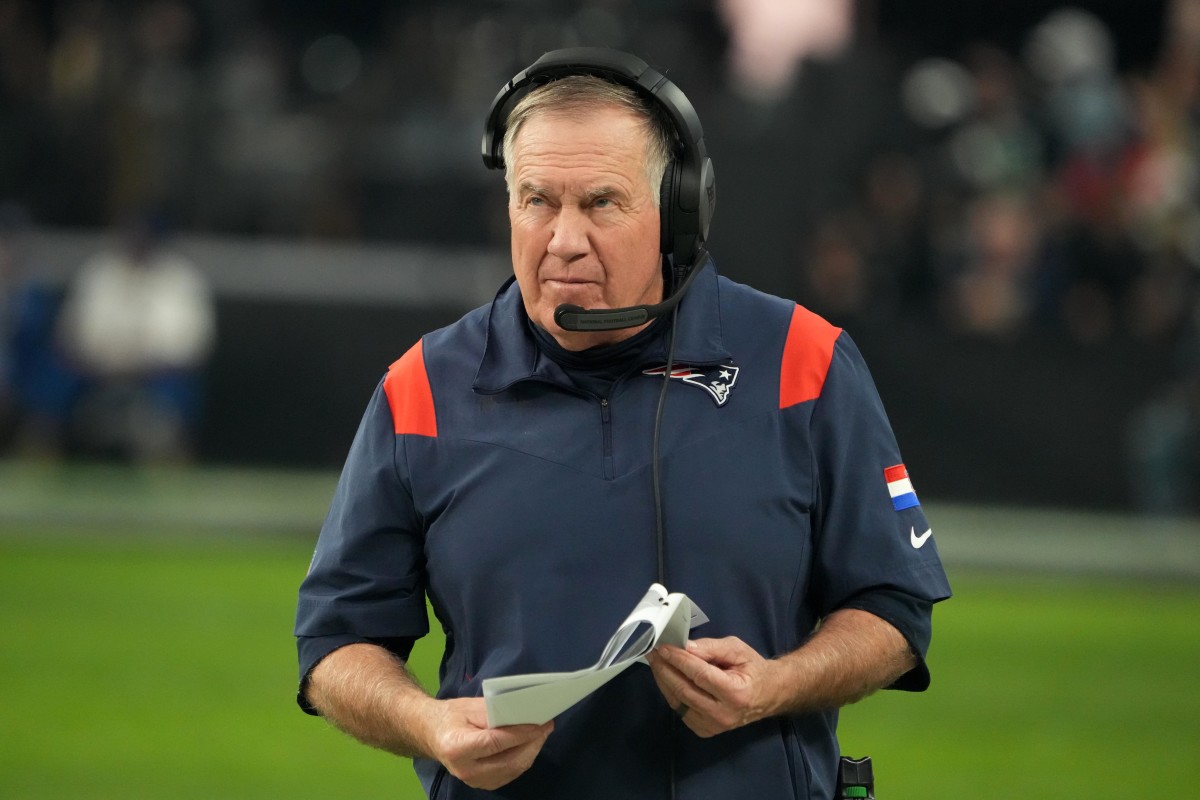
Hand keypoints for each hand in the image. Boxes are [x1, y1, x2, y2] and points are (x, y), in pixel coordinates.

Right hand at [423, 697, 552, 789]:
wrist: (433, 734)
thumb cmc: (451, 716)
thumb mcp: (471, 707)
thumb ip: (496, 712)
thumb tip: (524, 715)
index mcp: (457, 747)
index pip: (496, 742)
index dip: (521, 733)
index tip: (540, 723)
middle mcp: (465, 769)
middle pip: (509, 760)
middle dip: (532, 743)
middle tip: (547, 726)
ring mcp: (474, 781)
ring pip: (513, 769)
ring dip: (531, 751)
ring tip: (542, 733)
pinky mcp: (483, 784)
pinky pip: (510, 773)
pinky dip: (523, 759)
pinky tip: (530, 744)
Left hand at [646, 637, 779, 737]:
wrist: (768, 695)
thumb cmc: (753, 669)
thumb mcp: (737, 650)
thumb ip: (711, 648)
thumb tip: (686, 647)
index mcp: (735, 693)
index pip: (700, 675)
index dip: (679, 660)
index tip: (663, 647)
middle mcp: (723, 714)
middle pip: (685, 690)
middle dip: (665, 669)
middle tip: (653, 652)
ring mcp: (713, 726)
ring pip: (679, 702)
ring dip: (663, 680)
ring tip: (655, 662)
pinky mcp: (705, 730)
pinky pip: (680, 710)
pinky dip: (671, 693)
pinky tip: (666, 677)